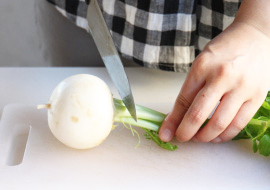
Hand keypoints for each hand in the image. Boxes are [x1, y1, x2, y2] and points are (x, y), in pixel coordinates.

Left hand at [159, 21, 269, 142]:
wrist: (256, 36)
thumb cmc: (224, 50)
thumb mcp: (202, 63)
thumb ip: (190, 88)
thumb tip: (177, 116)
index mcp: (202, 67)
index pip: (183, 100)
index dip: (172, 121)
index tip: (165, 133)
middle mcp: (221, 77)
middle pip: (198, 115)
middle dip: (185, 132)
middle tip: (181, 138)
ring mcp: (241, 87)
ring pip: (219, 124)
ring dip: (204, 137)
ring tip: (198, 138)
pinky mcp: (257, 96)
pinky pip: (238, 124)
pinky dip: (224, 135)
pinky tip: (216, 137)